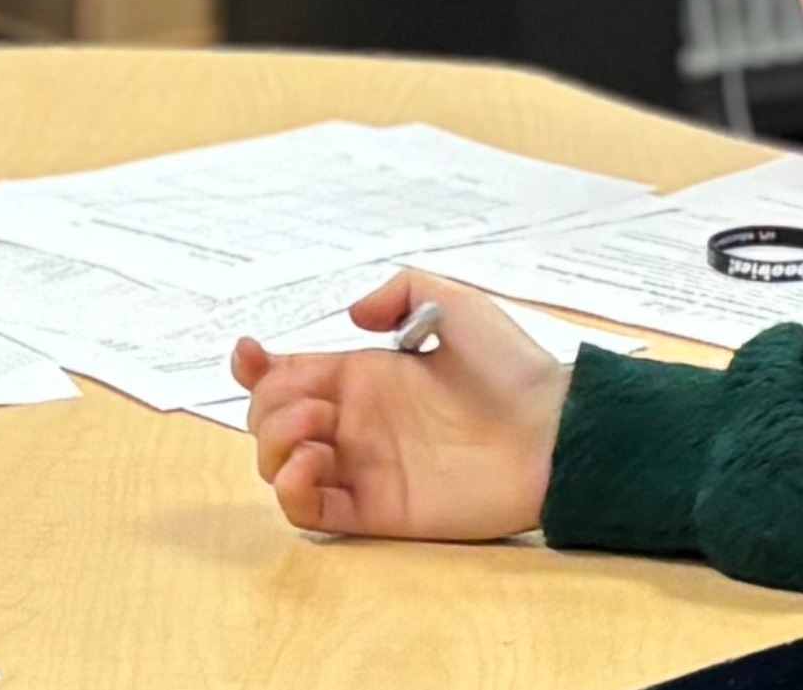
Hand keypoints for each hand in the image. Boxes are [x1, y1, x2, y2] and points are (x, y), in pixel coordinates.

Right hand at [228, 271, 566, 542]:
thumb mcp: (454, 303)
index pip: (288, 375)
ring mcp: (363, 467)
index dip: (255, 367)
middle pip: (272, 419)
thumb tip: (350, 315)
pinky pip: (310, 511)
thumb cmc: (512, 370)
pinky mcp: (376, 509)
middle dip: (268, 406)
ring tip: (316, 428)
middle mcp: (356, 423)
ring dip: (275, 443)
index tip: (249, 352)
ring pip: (278, 465)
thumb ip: (399, 291)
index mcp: (364, 377)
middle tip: (312, 402)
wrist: (552, 431)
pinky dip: (291, 491)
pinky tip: (310, 463)